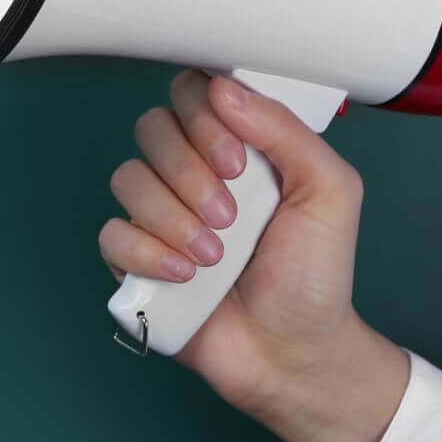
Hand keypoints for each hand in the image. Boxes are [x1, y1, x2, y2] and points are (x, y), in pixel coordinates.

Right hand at [98, 70, 410, 441]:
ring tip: (214, 257)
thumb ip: (286, 132)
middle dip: (189, 171)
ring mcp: (158, 214)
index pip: (193, 92)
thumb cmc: (315, 275)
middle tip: (231, 216)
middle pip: (152, 128)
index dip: (204, 118)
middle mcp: (192, 171)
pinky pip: (111, 233)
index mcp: (237, 146)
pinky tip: (186, 276)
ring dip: (173, 218)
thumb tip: (224, 89)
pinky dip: (148, 254)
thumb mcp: (329, 192)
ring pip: (127, 178)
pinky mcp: (133, 258)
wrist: (294, 352)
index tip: (238, 162)